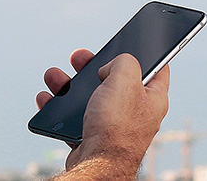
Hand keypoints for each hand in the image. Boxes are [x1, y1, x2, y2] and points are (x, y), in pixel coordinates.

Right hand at [37, 49, 169, 173]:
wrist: (97, 166)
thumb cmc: (116, 126)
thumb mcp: (125, 77)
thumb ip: (123, 60)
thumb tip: (109, 66)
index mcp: (153, 97)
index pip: (158, 67)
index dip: (148, 51)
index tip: (135, 40)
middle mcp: (136, 111)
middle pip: (115, 78)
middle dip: (93, 66)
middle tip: (79, 57)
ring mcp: (114, 124)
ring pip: (91, 96)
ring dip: (69, 84)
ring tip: (54, 77)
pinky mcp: (94, 136)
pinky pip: (76, 116)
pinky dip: (61, 107)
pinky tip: (48, 98)